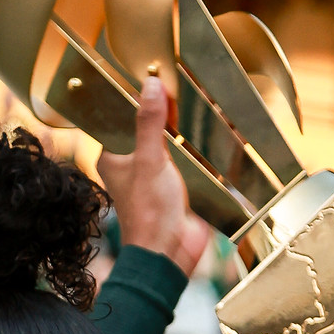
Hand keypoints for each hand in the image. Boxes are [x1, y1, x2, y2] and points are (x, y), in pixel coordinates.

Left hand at [95, 75, 210, 277]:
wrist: (170, 254)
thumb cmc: (148, 213)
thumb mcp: (149, 160)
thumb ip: (149, 123)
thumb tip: (150, 86)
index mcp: (114, 157)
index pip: (123, 119)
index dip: (138, 100)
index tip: (156, 79)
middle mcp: (133, 164)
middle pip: (151, 128)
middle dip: (170, 112)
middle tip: (185, 88)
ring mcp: (157, 175)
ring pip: (173, 143)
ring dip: (189, 129)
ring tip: (206, 105)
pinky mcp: (180, 186)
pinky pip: (191, 160)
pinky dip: (204, 148)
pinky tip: (220, 132)